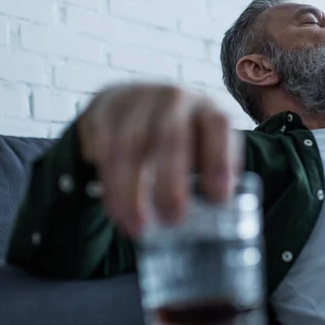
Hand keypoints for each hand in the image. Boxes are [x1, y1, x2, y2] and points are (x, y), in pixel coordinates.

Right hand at [78, 83, 235, 235]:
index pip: (218, 125)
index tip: (218, 199)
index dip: (219, 160)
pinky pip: (104, 149)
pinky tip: (116, 209)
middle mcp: (174, 99)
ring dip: (132, 191)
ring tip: (137, 226)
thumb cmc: (181, 136)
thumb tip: (216, 218)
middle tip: (173, 220)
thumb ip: (212, 176)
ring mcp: (138, 100)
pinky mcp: (107, 109)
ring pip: (131, 147)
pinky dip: (110, 184)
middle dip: (171, 183)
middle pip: (171, 137)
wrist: (136, 101)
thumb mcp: (205, 146)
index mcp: (207, 108)